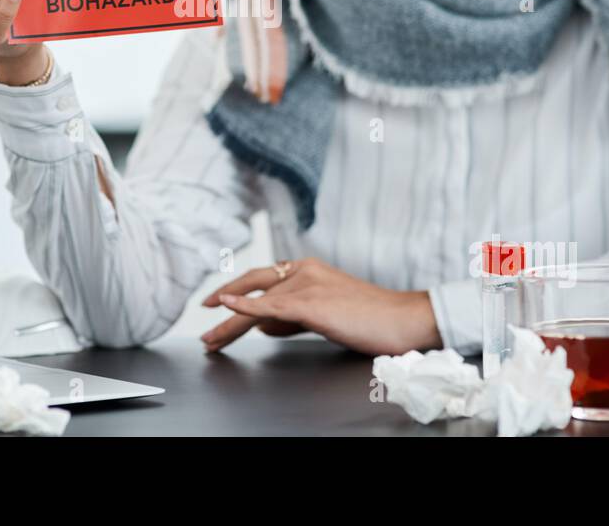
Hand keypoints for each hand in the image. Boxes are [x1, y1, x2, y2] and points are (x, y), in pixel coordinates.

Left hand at [198, 257, 442, 356]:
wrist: (405, 320)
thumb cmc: (373, 320)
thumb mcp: (326, 314)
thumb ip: (293, 316)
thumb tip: (263, 325)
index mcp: (308, 269)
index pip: (263, 279)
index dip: (237, 292)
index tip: (217, 305)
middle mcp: (304, 270)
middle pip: (253, 285)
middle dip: (224, 304)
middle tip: (204, 324)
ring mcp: (308, 285)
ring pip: (258, 303)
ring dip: (229, 323)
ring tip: (210, 339)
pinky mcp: (313, 304)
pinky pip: (271, 306)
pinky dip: (246, 306)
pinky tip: (228, 308)